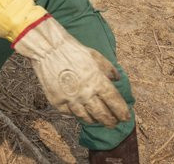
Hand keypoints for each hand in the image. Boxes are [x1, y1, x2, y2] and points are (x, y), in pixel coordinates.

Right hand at [13, 16, 129, 127]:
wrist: (48, 49)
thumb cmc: (73, 50)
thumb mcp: (95, 56)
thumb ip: (108, 69)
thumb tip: (117, 79)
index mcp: (97, 81)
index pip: (114, 102)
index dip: (122, 112)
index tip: (126, 117)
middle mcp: (85, 93)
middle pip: (102, 114)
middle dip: (111, 121)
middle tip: (114, 123)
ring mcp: (70, 100)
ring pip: (86, 118)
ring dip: (95, 120)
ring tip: (98, 120)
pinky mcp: (57, 102)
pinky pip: (70, 113)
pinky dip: (77, 114)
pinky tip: (81, 113)